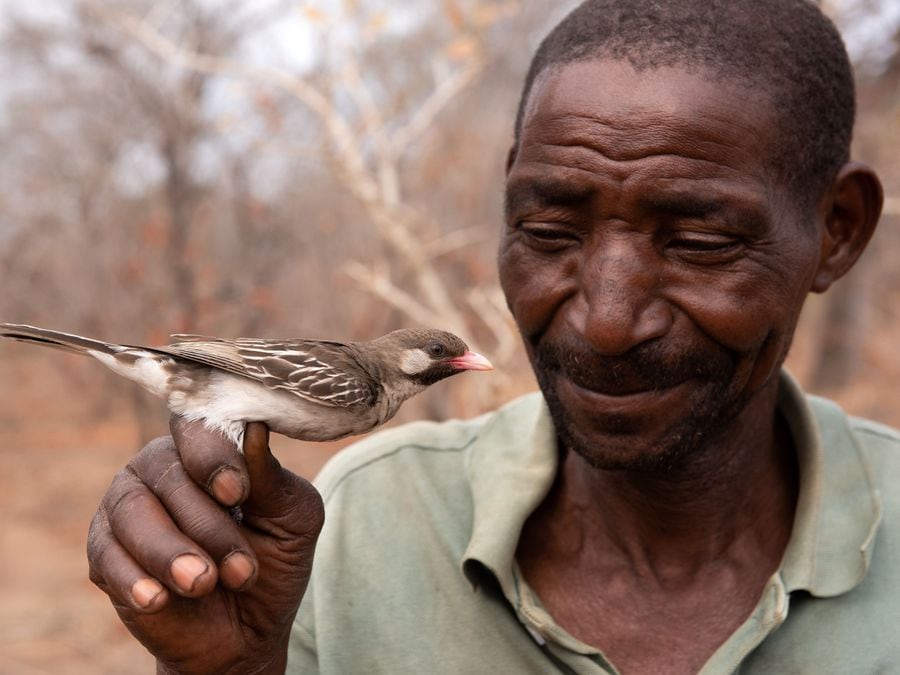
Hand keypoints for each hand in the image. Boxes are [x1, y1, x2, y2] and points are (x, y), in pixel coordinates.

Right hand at [87, 418, 323, 673]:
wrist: (246, 631)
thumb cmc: (274, 560)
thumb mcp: (293, 520)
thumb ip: (272, 479)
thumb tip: (256, 429)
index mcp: (210, 447)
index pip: (199, 427)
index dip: (214, 456)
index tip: (237, 494)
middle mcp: (162, 465)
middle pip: (170, 474)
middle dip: (209, 526)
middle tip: (241, 571)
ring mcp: (127, 506)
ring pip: (133, 511)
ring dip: (170, 551)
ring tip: (203, 584)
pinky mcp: (105, 552)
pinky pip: (107, 555)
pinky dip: (134, 578)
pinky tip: (159, 598)